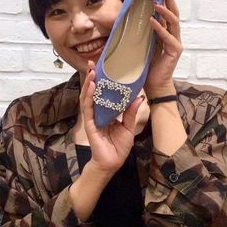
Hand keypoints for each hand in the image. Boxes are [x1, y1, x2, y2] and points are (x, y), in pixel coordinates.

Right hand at [79, 60, 144, 176]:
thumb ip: (131, 112)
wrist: (113, 163)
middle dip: (92, 77)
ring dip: (89, 84)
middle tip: (93, 63)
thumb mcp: (129, 126)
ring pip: (88, 97)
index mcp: (107, 111)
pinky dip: (88, 96)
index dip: (103, 80)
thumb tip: (139, 97)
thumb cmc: (119, 146)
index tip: (104, 66)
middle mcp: (98, 112)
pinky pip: (87, 108)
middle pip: (93, 91)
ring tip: (91, 71)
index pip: (104, 92)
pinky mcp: (89, 123)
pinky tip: (90, 87)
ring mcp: (92, 117)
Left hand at [145, 0, 182, 95]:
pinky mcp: (174, 52)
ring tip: (156, 2)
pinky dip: (160, 28)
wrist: (153, 84)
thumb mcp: (142, 44)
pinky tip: (153, 21)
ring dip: (164, 11)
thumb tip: (129, 17)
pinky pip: (168, 37)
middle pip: (174, 12)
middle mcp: (173, 35)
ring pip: (173, 22)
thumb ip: (141, 32)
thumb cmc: (146, 65)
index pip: (168, 12)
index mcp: (166, 33)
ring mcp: (175, 43)